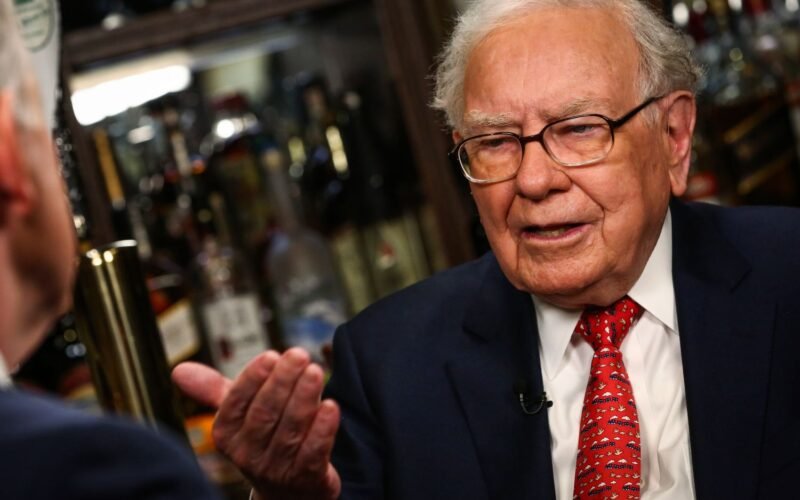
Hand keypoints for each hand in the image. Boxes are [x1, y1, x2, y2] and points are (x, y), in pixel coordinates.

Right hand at [172, 348, 340, 499]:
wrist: (288, 492)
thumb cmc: (262, 440)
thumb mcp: (238, 416)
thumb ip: (214, 391)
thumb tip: (178, 370)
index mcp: (226, 435)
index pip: (236, 403)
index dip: (253, 378)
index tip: (271, 356)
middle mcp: (247, 454)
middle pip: (265, 413)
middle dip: (283, 381)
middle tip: (299, 354)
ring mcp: (276, 469)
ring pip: (290, 430)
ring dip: (304, 397)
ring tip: (315, 371)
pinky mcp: (306, 478)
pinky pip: (314, 452)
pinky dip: (323, 429)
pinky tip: (331, 406)